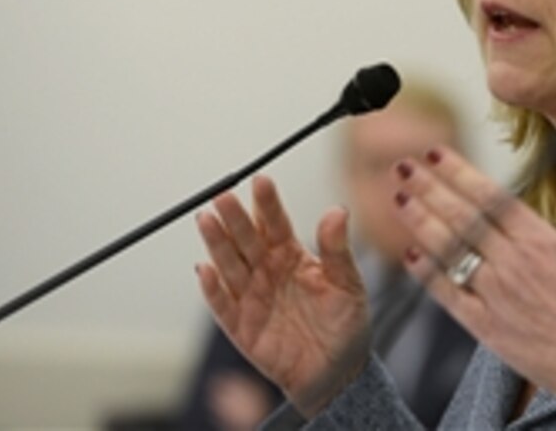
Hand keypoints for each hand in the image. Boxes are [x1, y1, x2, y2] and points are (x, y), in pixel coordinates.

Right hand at [195, 175, 370, 416]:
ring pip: (229, 264)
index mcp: (292, 255)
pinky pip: (223, 305)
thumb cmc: (345, 326)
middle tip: (224, 195)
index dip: (267, 203)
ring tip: (207, 219)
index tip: (261, 181)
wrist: (338, 374)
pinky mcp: (241, 326)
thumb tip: (337, 210)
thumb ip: (338, 249)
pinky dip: (213, 288)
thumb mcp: (349, 284)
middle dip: (235, 216)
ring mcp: (252, 297)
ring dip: (217, 243)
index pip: (276, 223)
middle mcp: (267, 271)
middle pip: (247, 238)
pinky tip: (206, 269)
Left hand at [393, 148, 555, 429]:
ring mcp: (499, 297)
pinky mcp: (489, 330)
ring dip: (421, 222)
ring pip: (450, 252)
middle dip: (429, 188)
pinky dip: (427, 274)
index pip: (491, 197)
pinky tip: (410, 254)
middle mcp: (516, 265)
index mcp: (544, 242)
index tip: (435, 152)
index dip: (459, 172)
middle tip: (403, 166)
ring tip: (398, 198)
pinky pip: (450, 296)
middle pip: (463, 218)